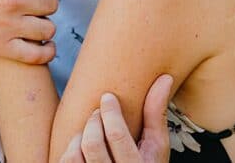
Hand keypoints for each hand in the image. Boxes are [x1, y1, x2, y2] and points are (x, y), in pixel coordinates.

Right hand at [0, 0, 58, 62]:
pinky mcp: (0, 48)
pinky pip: (36, 55)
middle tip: (32, 0)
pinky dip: (45, 52)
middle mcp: (13, 0)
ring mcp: (8, 26)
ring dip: (43, 24)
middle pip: (51, 2)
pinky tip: (42, 44)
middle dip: (44, 0)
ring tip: (33, 20)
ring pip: (47, 28)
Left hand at [59, 75, 173, 162]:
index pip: (116, 136)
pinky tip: (80, 147)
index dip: (110, 112)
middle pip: (92, 144)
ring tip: (89, 131)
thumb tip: (165, 78)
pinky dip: (70, 151)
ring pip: (74, 156)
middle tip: (98, 113)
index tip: (107, 97)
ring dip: (78, 137)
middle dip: (94, 122)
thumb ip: (156, 114)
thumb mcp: (157, 145)